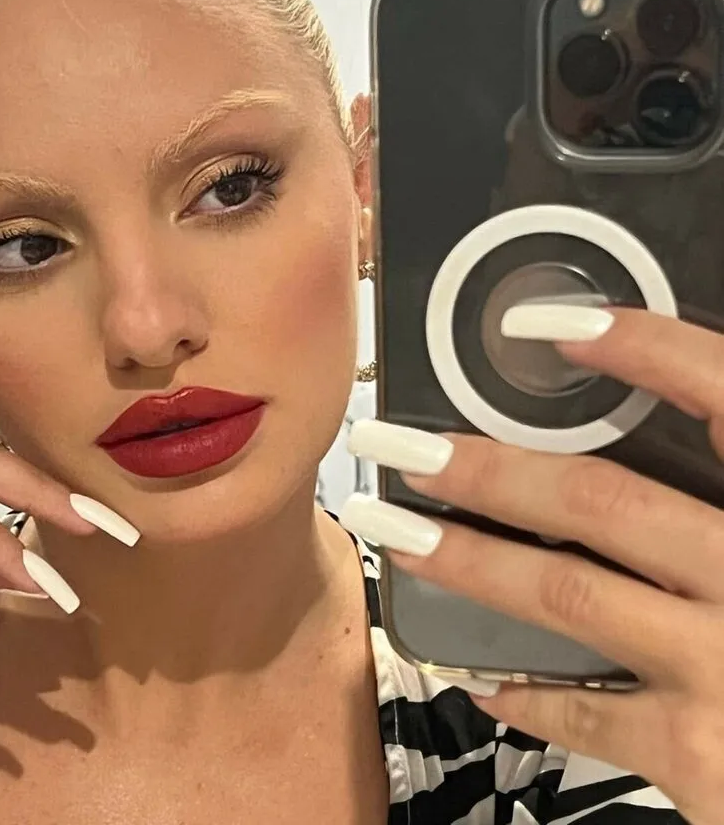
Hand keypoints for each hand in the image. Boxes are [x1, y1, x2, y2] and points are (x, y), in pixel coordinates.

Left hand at [343, 305, 723, 824]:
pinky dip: (529, 694)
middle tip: (401, 446)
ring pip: (568, 596)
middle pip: (603, 501)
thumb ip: (720, 476)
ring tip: (394, 533)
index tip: (543, 323)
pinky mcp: (708, 761)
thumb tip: (685, 419)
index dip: (641, 350)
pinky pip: (590, 716)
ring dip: (469, 563)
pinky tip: (480, 674)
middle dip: (488, 471)